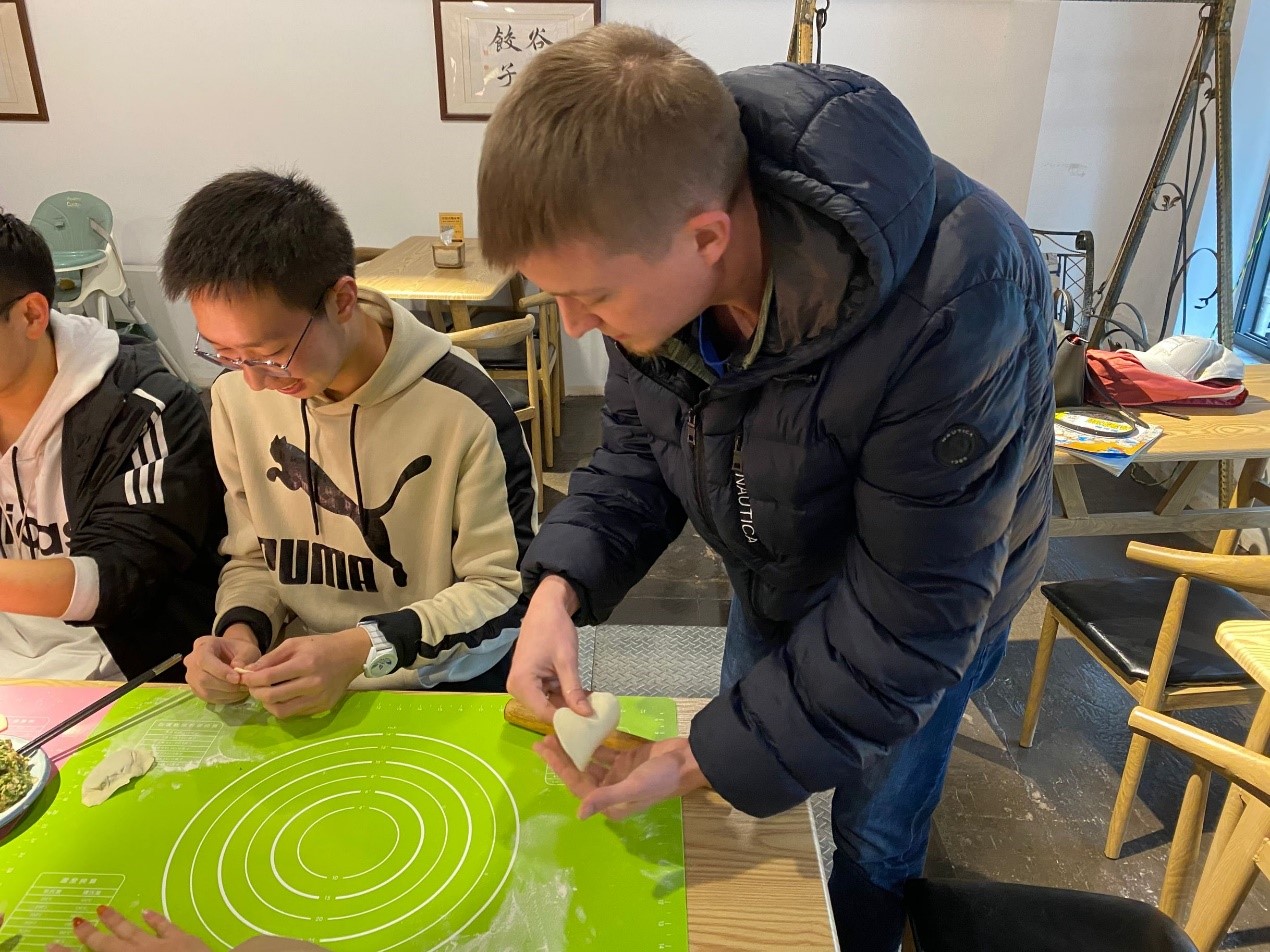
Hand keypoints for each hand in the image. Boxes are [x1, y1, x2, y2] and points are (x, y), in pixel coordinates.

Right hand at [47, 906, 209, 950]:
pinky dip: (154, 918)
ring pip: (133, 930)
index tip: (51, 945)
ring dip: (117, 920)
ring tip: (102, 908)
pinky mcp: (184, 941)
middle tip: (75, 921)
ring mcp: (161, 947)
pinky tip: (146, 911)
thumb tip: (106, 951)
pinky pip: (165, 926)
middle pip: (108, 945)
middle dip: (90, 934)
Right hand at [184, 626, 260, 702]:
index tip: (237, 678)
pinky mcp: (196, 689)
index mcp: (203, 645)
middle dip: (225, 685)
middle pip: (203, 678)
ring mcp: (192, 677)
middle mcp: (192, 661)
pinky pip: (207, 697)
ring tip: (242, 690)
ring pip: (205, 690)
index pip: (204, 660)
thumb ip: (244, 657)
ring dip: (226, 693)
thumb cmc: (239, 650)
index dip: (220, 671)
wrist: (232, 656)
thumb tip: (238, 668)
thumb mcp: (247, 649)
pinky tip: (236, 694)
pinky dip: (224, 698)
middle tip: (243, 686)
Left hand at [235, 629, 367, 717]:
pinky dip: (283, 707)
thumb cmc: (321, 646)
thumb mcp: (295, 644)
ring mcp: (318, 699)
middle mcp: (312, 684)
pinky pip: (295, 713)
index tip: (244, 677)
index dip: (251, 679)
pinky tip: (282, 697)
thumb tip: (248, 671)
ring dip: (267, 704)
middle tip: (253, 687)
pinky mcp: (322, 707)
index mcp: (305, 664)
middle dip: (256, 693)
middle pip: (272, 697)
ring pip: (282, 711)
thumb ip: (271, 658)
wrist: (351, 655)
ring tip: (266, 694)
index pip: (269, 678)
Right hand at [508, 575, 590, 721]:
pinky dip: (566, 695)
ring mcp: (524, 685)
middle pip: (546, 711)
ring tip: (593, 707)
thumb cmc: (553, 629)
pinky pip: (550, 695)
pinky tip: (584, 696)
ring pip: (550, 704)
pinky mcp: (532, 682)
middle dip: (570, 714)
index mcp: (521, 684)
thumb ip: (574, 690)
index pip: (545, 714)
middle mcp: (518, 689)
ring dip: (570, 705)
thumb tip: (587, 715)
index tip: (589, 726)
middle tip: (595, 716)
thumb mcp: (566, 661)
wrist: (546, 607)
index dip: (567, 721)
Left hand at [535, 735, 707, 820]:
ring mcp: (619, 774)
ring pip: (590, 760)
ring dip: (575, 748)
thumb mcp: (632, 788)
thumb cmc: (661, 777)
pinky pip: (605, 750)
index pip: (577, 784)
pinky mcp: (627, 760)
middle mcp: (612, 791)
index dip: (558, 767)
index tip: (542, 750)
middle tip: (544, 738)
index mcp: (611, 804)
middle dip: (562, 756)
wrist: (688, 761)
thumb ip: (605, 797)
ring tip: (559, 732)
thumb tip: (579, 813)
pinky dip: (594, 741)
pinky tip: (583, 729)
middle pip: (580, 772)